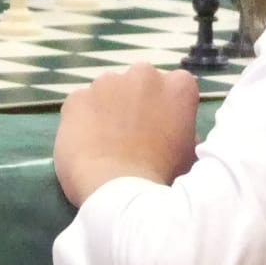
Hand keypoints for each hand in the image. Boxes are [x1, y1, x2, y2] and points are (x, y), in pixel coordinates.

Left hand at [53, 63, 200, 207]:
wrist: (118, 190)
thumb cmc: (162, 176)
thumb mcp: (189, 156)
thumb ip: (186, 134)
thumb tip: (182, 135)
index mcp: (178, 86)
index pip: (175, 86)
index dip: (165, 108)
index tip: (160, 127)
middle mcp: (143, 74)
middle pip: (139, 83)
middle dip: (136, 102)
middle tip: (132, 133)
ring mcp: (106, 82)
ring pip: (107, 91)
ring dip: (108, 108)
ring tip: (106, 141)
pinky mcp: (76, 96)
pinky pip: (81, 106)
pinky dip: (83, 120)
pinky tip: (86, 144)